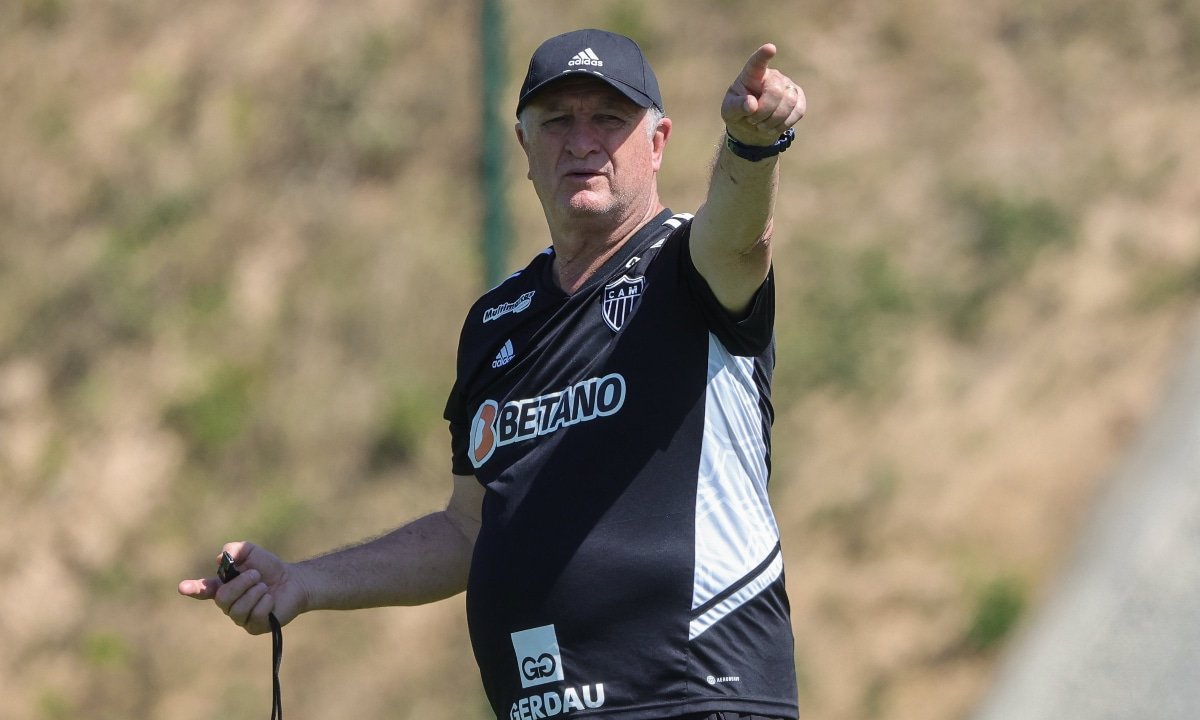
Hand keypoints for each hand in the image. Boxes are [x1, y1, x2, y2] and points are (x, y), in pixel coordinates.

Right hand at [178, 541, 306, 634]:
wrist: (293, 581)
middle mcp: (229, 604)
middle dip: (241, 584)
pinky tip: (271, 600)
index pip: (204, 590)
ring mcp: (241, 617)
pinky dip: (265, 603)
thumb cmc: (269, 567)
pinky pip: (255, 616)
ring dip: (254, 593)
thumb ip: (235, 549)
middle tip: (256, 575)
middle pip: (223, 599)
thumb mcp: (251, 552)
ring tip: (264, 587)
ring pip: (238, 609)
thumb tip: (220, 558)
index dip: (193, 588)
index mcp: (224, 586)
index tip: (183, 587)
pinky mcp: (255, 626)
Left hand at [721, 44, 805, 146]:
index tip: (770, 48)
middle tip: (752, 120)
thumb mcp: (730, 111)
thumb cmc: (739, 113)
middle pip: (775, 91)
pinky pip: (798, 110)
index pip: (757, 63)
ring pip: (789, 101)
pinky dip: (785, 124)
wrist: (753, 126)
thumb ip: (737, 106)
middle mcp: (772, 76)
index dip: (763, 56)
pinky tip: (774, 127)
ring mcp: (787, 85)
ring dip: (774, 120)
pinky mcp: (799, 97)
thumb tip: (751, 105)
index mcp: (752, 75)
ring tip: (762, 125)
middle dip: (763, 111)